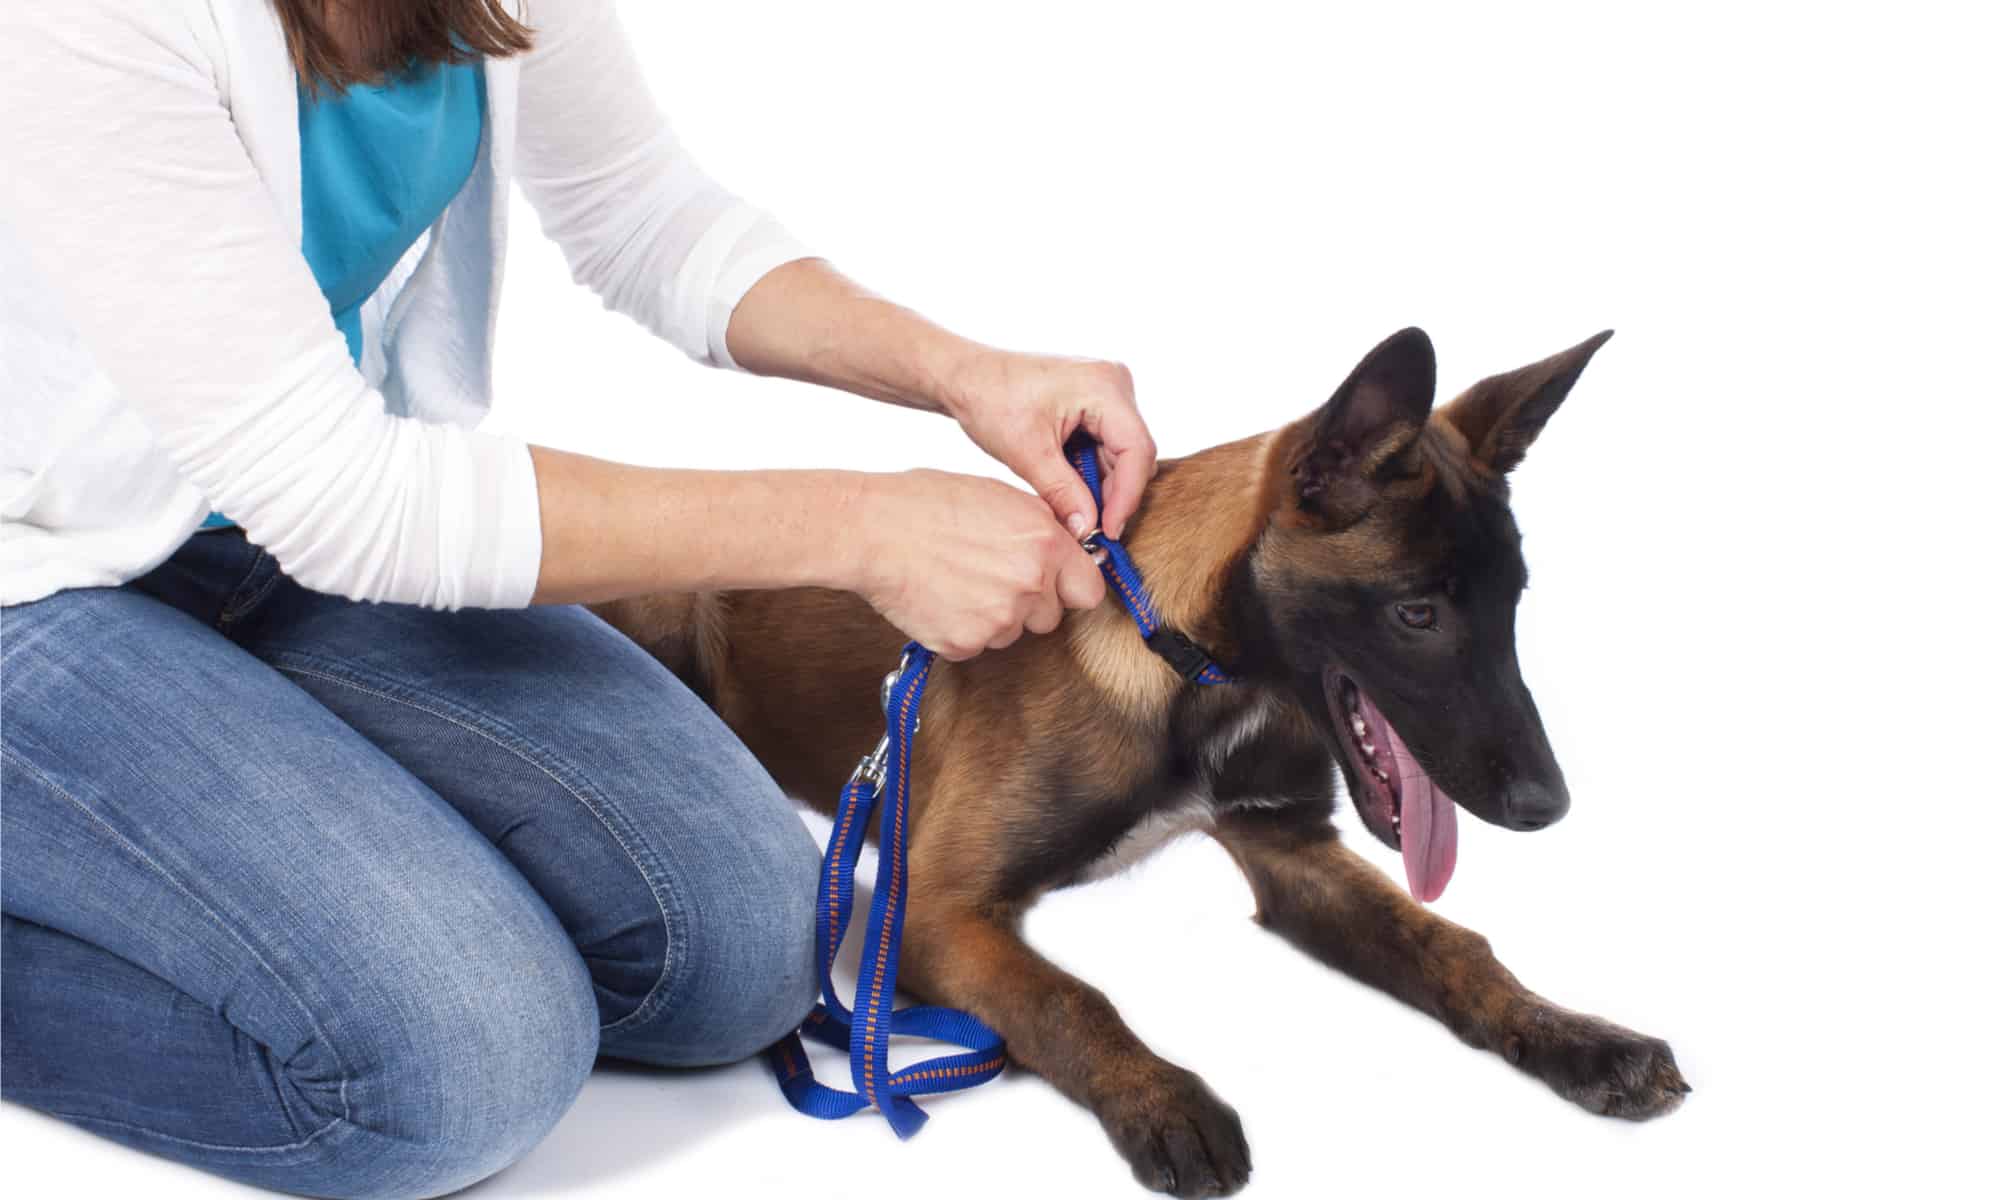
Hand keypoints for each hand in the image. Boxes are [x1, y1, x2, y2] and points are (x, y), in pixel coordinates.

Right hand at [845, 469, 1105, 660]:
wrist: (872, 531)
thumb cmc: (926, 504)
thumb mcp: (1001, 497)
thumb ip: (1042, 529)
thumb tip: (1066, 550)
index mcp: (1045, 544)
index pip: (1090, 591)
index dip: (1071, 588)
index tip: (1057, 586)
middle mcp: (1029, 585)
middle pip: (1050, 617)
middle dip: (1028, 603)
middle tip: (989, 575)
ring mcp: (998, 620)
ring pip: (1012, 633)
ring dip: (993, 616)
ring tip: (956, 580)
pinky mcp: (964, 644)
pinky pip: (975, 646)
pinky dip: (960, 629)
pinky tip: (938, 598)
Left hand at [943, 349, 1159, 540]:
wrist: (966, 376)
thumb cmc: (990, 398)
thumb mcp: (1027, 452)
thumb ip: (1063, 493)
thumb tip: (1088, 532)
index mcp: (1105, 386)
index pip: (1137, 450)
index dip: (1127, 496)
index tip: (1109, 531)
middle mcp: (1115, 384)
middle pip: (1133, 453)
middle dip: (1113, 494)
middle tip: (1091, 530)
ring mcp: (1108, 393)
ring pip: (1121, 454)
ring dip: (1100, 486)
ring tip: (1074, 510)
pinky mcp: (1096, 404)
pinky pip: (1106, 447)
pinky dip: (1090, 472)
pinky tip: (1069, 489)